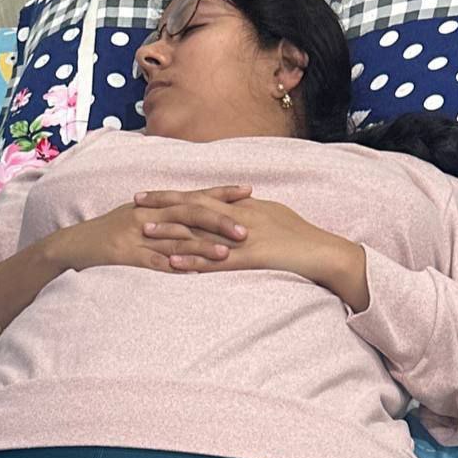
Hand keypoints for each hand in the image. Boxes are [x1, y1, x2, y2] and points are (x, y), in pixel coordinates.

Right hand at [48, 185, 255, 273]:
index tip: (248, 191)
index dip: (221, 193)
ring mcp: (136, 235)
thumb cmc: (108, 234)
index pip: (194, 195)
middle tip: (246, 231)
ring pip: (174, 239)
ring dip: (201, 247)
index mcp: (155, 205)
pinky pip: (152, 261)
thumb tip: (195, 222)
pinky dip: (172, 267)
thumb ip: (166, 218)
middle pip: (189, 214)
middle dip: (219, 221)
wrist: (73, 244)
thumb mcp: (138, 219)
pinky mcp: (125, 255)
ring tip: (226, 254)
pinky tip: (191, 274)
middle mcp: (149, 215)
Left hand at [135, 188, 343, 284]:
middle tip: (134, 204)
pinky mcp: (249, 259)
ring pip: (200, 232)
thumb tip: (232, 208)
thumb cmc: (301, 236)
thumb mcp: (272, 216)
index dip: (174, 194)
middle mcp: (239, 216)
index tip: (149, 194)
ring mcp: (243, 237)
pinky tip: (172, 263)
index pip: (202, 195)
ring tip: (143, 232)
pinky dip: (193, 260)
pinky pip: (216, 260)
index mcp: (243, 205)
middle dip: (163, 205)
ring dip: (171, 231)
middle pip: (194, 206)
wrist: (323, 251)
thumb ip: (248, 213)